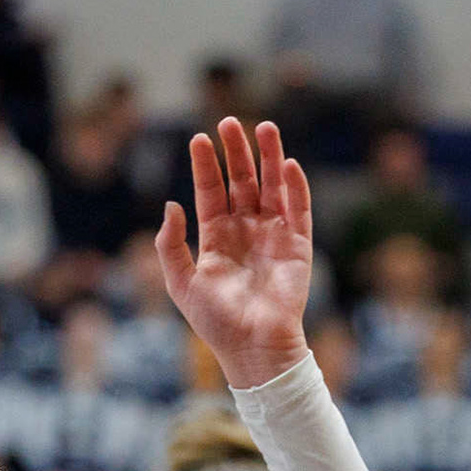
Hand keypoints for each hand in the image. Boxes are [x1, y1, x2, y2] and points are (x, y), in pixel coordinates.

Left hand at [155, 119, 314, 389]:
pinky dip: (296, 188)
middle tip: (230, 123)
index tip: (199, 138)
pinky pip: (299, 211)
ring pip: (272, 188)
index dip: (205, 166)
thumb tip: (171, 205)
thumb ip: (170, 244)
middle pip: (242, 183)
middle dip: (238, 153)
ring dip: (269, 158)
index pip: (211, 193)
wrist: (253, 347)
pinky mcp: (298, 248)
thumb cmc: (215, 322)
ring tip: (264, 128)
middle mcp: (245, 233)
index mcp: (216, 240)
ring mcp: (273, 238)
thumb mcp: (181, 283)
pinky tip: (289, 164)